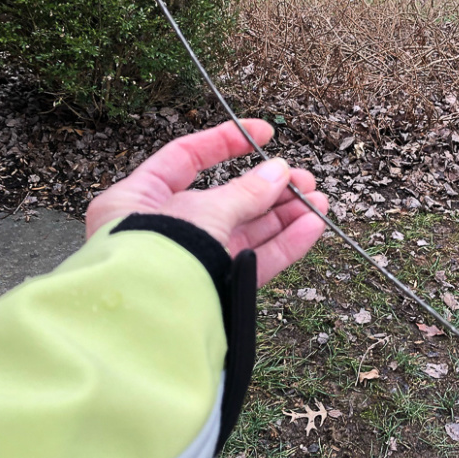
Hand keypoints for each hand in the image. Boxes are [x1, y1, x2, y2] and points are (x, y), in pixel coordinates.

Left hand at [85, 119, 329, 287]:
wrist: (151, 323)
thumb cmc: (157, 257)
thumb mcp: (202, 211)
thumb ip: (245, 192)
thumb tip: (281, 173)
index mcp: (138, 199)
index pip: (184, 159)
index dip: (225, 142)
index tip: (264, 134)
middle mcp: (164, 230)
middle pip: (224, 200)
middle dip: (269, 189)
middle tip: (305, 180)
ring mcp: (193, 263)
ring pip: (245, 233)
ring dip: (284, 216)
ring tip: (319, 202)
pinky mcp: (216, 291)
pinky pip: (253, 263)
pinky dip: (284, 246)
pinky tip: (314, 227)